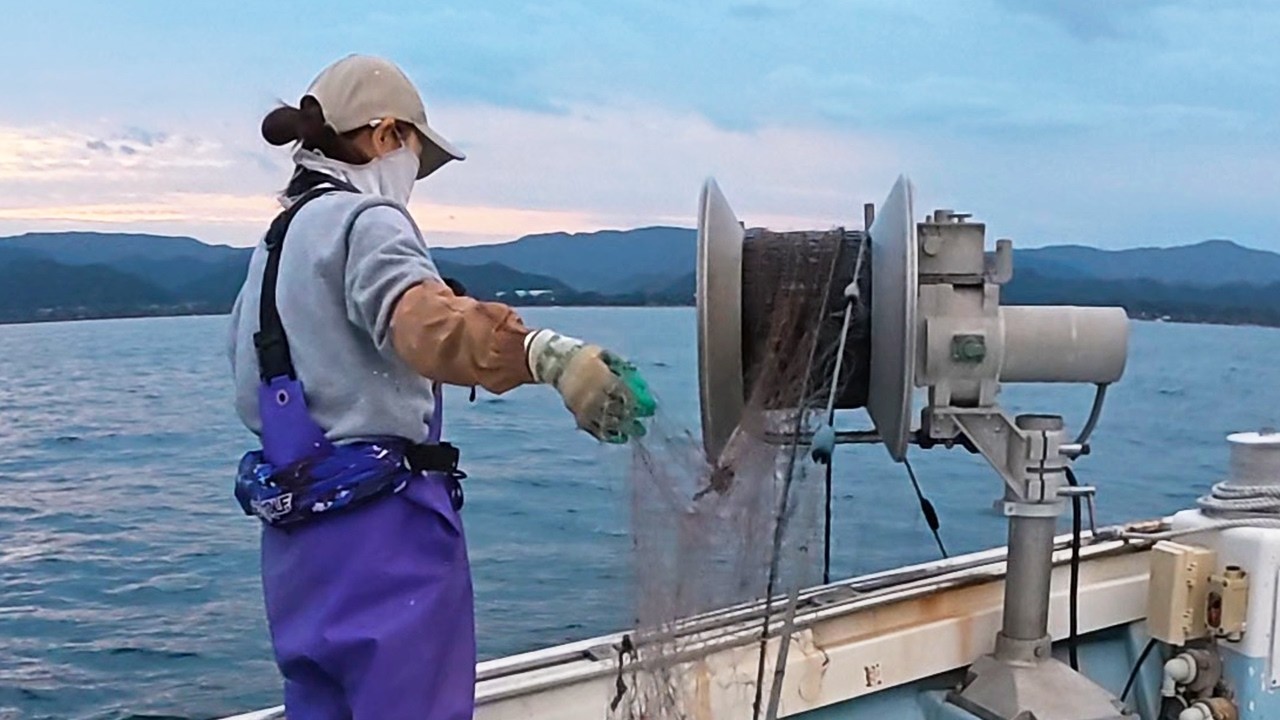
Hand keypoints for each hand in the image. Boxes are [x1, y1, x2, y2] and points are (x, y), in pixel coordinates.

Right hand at [526, 330, 655, 442]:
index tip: (649, 408)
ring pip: (605, 422)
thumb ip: (622, 368)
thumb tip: (640, 382)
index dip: (637, 402)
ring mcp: (583, 406)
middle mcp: (591, 393)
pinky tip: (620, 437)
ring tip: (635, 432)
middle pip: (615, 410)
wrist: (559, 364)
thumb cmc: (589, 358)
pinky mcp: (577, 415)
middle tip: (644, 424)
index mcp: (599, 376)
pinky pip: (593, 429)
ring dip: (622, 429)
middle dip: (631, 419)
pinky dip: (607, 435)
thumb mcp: (605, 355)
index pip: (622, 393)